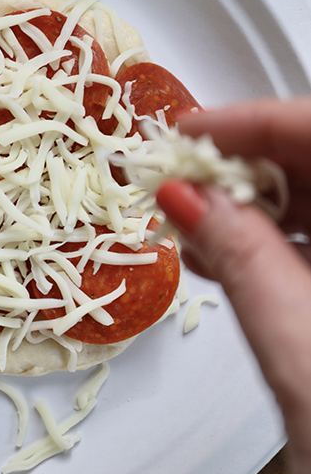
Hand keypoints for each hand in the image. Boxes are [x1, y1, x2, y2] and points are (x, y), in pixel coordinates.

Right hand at [156, 100, 310, 473]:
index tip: (189, 132)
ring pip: (305, 198)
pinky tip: (218, 248)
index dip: (252, 124)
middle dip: (237, 164)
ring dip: (240, 203)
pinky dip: (255, 237)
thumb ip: (241, 261)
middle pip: (310, 162)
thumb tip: (185, 198)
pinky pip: (303, 236)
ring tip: (187, 215)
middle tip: (176, 175)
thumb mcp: (297, 349)